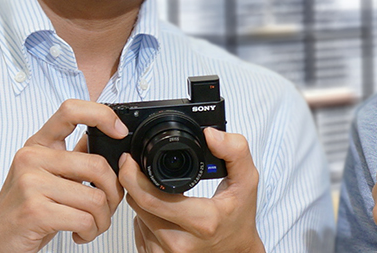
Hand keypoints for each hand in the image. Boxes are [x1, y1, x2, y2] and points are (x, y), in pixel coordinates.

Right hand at [0, 99, 131, 252]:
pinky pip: (84, 219)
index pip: (70, 111)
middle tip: (105, 209)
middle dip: (113, 194)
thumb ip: (73, 159)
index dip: (101, 115)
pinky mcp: (35, 210)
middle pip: (97, 166)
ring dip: (102, 220)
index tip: (120, 131)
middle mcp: (31, 159)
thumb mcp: (45, 177)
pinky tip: (79, 234)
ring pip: (96, 198)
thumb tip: (110, 139)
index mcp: (36, 146)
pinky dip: (90, 232)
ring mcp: (31, 183)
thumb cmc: (24, 212)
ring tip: (91, 226)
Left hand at [120, 128, 264, 251]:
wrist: (237, 252)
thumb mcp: (247, 181)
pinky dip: (144, 218)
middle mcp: (180, 242)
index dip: (132, 175)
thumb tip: (211, 134)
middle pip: (138, 205)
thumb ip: (235, 152)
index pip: (149, 198)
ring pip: (136, 218)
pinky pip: (138, 232)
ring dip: (143, 201)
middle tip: (144, 171)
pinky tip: (161, 212)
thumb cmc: (239, 218)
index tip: (130, 160)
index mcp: (201, 221)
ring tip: (161, 193)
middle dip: (138, 184)